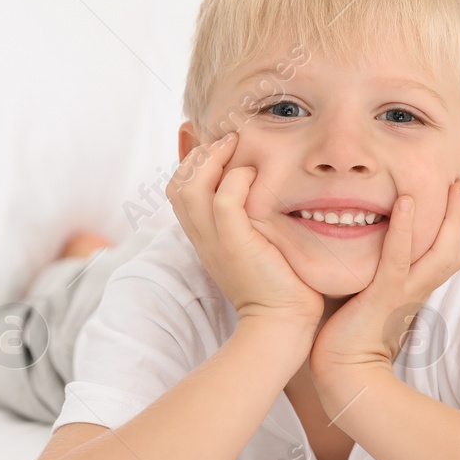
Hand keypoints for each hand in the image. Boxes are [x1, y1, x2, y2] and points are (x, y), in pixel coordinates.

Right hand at [165, 132, 321, 340]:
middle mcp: (202, 237)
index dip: (192, 162)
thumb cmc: (279, 282)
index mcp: (204, 236)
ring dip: (213, 159)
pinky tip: (254, 173)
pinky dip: (236, 180)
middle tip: (228, 138)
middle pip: (178, 184)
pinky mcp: (236, 244)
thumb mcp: (257, 243)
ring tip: (236, 143)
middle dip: (199, 154)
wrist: (282, 321)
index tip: (220, 146)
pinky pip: (224, 201)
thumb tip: (258, 185)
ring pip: (192, 187)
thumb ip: (250, 217)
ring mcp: (216, 241)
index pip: (179, 189)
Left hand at [309, 178, 459, 378]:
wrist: (343, 373)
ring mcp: (404, 292)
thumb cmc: (348, 332)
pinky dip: (403, 229)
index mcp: (418, 287)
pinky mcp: (383, 296)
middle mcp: (418, 288)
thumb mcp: (371, 293)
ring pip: (441, 251)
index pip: (449, 250)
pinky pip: (398, 259)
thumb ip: (376, 269)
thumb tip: (369, 240)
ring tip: (453, 184)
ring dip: (451, 215)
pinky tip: (405, 201)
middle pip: (456, 247)